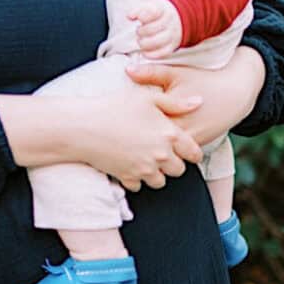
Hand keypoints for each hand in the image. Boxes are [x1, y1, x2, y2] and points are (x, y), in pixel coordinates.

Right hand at [74, 82, 203, 190]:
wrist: (84, 126)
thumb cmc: (115, 107)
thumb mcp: (148, 98)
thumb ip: (176, 102)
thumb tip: (199, 103)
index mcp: (170, 135)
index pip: (194, 153)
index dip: (192, 153)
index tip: (187, 151)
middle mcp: (161, 155)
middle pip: (179, 170)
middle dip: (173, 163)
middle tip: (163, 153)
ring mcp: (144, 169)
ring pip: (160, 181)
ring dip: (156, 173)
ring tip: (146, 159)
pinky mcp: (127, 178)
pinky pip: (138, 186)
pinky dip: (136, 179)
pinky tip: (129, 164)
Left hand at [126, 46, 265, 140]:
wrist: (236, 91)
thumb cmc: (204, 79)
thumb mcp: (176, 73)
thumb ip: (151, 73)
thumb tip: (128, 70)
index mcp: (172, 113)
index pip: (143, 128)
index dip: (127, 130)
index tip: (112, 130)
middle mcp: (182, 131)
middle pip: (153, 146)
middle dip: (136, 146)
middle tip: (116, 145)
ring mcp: (192, 141)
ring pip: (166, 154)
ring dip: (151, 153)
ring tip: (131, 153)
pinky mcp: (199, 145)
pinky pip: (179, 154)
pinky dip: (167, 154)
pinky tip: (152, 153)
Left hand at [128, 0, 183, 57]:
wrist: (177, 19)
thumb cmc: (158, 14)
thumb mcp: (150, 6)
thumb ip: (138, 9)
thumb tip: (129, 16)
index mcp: (163, 10)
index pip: (152, 12)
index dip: (140, 16)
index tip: (132, 17)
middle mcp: (169, 23)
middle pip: (150, 29)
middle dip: (140, 31)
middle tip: (139, 30)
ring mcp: (172, 35)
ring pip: (155, 42)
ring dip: (144, 43)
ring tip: (141, 40)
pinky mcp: (172, 47)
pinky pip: (161, 53)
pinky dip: (150, 54)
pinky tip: (145, 51)